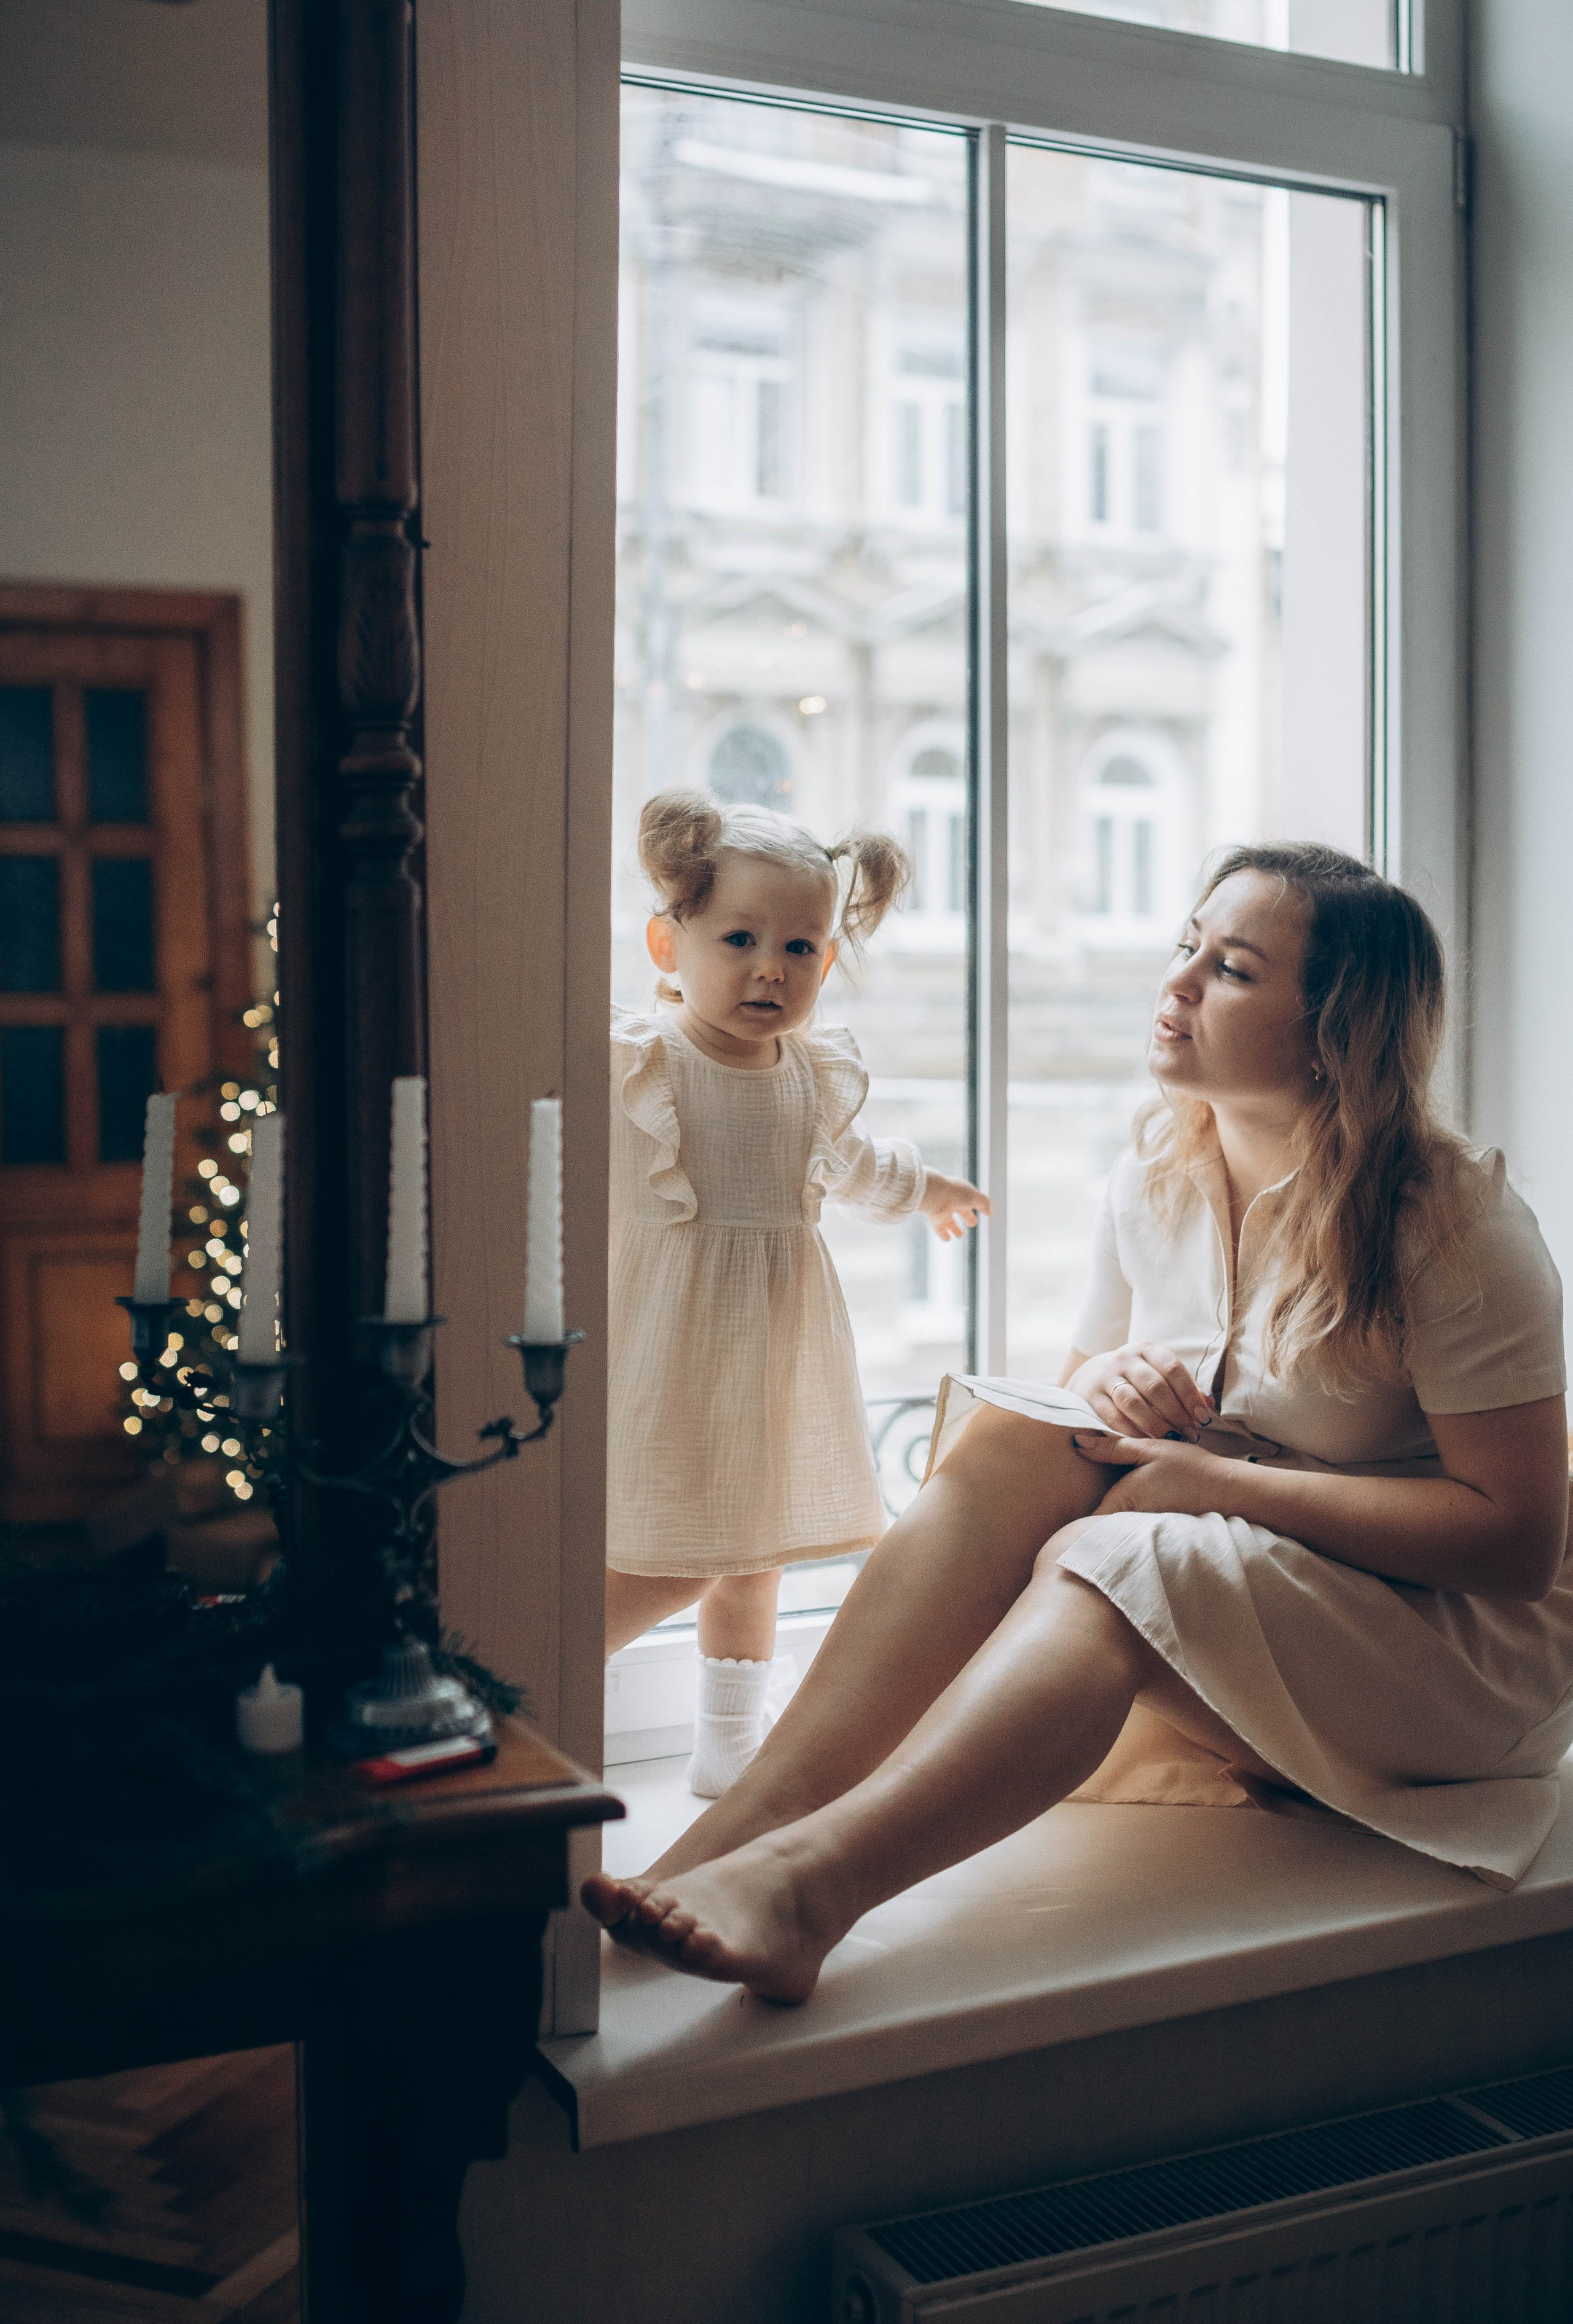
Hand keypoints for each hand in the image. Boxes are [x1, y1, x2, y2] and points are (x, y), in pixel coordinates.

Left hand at [920, 1171, 990, 1241]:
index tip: (985, 1212)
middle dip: (967, 1217)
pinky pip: (939, 1229)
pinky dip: (943, 1234)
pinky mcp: (935, 1220)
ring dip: (955, 1228)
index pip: (970, 1200)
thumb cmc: (956, 1193)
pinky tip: (948, 1239)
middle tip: (972, 1224)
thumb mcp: (975, 1197)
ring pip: (949, 1221)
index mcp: (961, 1193)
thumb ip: (984, 1203)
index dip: (977, 1206)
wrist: (935, 1195)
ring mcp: (942, 1210)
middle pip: (960, 1211)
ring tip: (960, 1235)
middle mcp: (951, 1201)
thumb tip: (989, 1212)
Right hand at [1068, 1341, 1212, 1441]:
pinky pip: (1112, 1417)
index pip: (1173, 1369)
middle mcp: (1125, 1359)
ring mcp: (1105, 1376)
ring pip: (1132, 1402)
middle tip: (1188, 1434)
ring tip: (1170, 1440)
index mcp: (1147, 1350)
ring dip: (1155, 1425)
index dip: (1190, 1395)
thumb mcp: (1157, 1374)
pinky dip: (1131, 1432)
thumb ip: (1182, 1388)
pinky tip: (1145, 1443)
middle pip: (1154, 1386)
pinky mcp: (1090, 1395)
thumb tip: (1210, 1404)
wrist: (1089, 1376)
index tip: (1203, 1418)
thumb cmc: (1135, 1379)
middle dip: (1175, 1413)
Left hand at [1072, 1431, 1236, 1516]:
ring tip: (1095, 1504)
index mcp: (1121, 1501)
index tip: (1057, 1514)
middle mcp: (1129, 1519)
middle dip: (1083, 1520)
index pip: (1084, 1522)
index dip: (1068, 1522)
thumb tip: (1077, 1442)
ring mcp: (1142, 1525)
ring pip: (1113, 1523)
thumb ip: (1112, 1448)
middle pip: (1096, 1523)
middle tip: (1070, 1506)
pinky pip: (1130, 1522)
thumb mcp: (1148, 1450)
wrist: (1228, 1490)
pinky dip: (1126, 1515)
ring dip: (1105, 1516)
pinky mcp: (1154, 1525)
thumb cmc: (1188, 1468)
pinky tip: (1131, 1498)